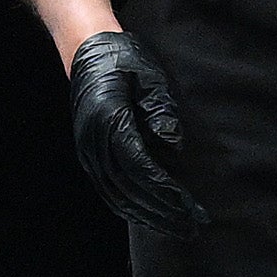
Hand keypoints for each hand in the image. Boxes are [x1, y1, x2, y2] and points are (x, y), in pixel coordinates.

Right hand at [65, 31, 206, 233]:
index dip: (165, 190)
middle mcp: (94, 140)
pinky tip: (146, 216)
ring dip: (146, 214)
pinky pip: (107, 188)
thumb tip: (173, 142)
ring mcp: (88, 148)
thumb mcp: (149, 76)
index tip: (188, 204)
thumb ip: (160, 108)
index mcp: (110, 120)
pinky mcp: (88, 152)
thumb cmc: (123, 59)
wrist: (86, 48)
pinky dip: (127, 207)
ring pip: (116, 194)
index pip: (140, 166)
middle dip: (162, 211)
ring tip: (174, 228)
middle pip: (129, 188)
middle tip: (191, 226)